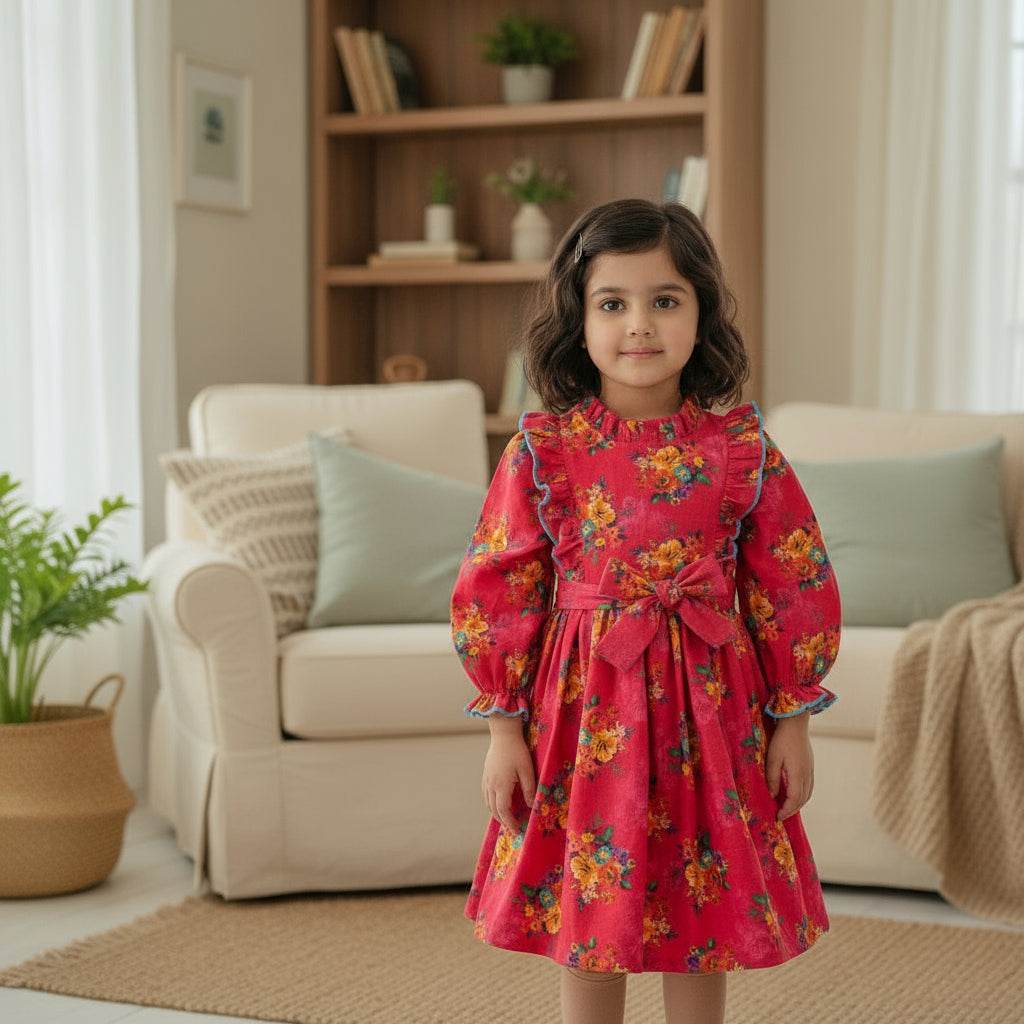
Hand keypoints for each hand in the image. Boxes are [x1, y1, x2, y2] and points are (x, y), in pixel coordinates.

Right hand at [482, 714, 535, 830]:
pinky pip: (486, 794)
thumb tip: (532, 806)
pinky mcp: (486, 774)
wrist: (503, 734)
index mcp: (501, 785)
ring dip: (496, 813)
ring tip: (506, 818)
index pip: (503, 811)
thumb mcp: (527, 770)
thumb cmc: (517, 750)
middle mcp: (491, 784)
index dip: (509, 823)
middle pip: (494, 809)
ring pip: (488, 802)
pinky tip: (498, 802)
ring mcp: (486, 779)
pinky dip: (491, 803)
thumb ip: (529, 789)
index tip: (516, 830)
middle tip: (512, 827)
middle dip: (503, 821)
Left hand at [766, 711, 813, 821]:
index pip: (794, 799)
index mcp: (798, 774)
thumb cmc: (781, 739)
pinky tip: (794, 793)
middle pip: (802, 799)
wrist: (796, 722)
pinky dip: (802, 794)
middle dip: (792, 810)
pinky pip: (809, 785)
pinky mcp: (810, 764)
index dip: (787, 810)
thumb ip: (772, 778)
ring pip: (808, 793)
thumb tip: (773, 795)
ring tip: (787, 808)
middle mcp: (807, 774)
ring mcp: (810, 769)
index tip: (778, 817)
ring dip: (798, 803)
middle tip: (781, 815)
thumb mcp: (772, 758)